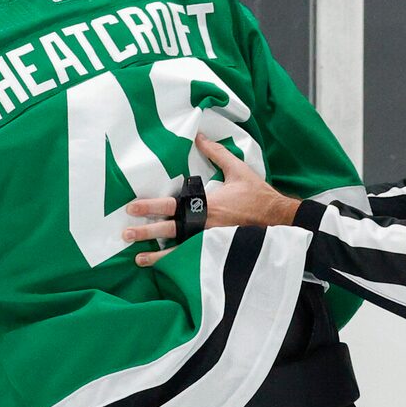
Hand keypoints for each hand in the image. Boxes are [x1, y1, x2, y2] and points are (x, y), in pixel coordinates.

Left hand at [117, 135, 295, 262]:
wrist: (279, 219)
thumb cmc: (258, 195)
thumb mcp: (238, 170)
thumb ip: (217, 153)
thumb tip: (200, 136)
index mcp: (206, 203)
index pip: (171, 205)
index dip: (150, 206)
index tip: (131, 207)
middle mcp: (205, 224)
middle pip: (169, 229)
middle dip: (146, 231)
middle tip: (125, 234)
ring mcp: (210, 241)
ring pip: (178, 250)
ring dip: (157, 255)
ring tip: (138, 259)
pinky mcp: (218, 251)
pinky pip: (194, 259)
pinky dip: (179, 265)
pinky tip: (166, 270)